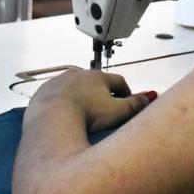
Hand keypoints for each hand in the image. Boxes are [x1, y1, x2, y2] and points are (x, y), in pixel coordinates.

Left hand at [28, 67, 156, 132]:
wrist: (51, 119)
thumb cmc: (85, 115)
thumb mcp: (117, 112)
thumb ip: (135, 105)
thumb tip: (150, 97)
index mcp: (98, 76)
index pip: (118, 81)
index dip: (125, 92)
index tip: (127, 102)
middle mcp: (78, 74)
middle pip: (96, 82)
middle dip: (102, 92)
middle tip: (106, 108)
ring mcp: (59, 81)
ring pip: (75, 87)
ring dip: (81, 96)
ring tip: (84, 112)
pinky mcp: (43, 92)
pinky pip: (56, 95)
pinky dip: (62, 102)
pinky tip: (64, 114)